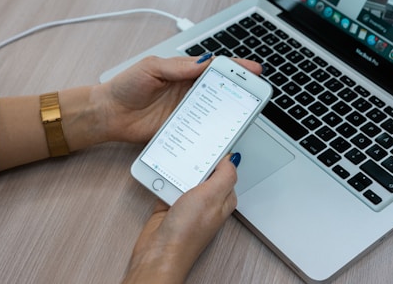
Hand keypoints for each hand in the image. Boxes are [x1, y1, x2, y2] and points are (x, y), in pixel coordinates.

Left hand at [98, 56, 261, 142]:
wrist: (110, 114)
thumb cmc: (125, 86)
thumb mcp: (151, 68)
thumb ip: (177, 67)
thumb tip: (203, 62)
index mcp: (183, 71)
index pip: (214, 67)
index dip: (235, 68)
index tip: (253, 69)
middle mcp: (187, 90)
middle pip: (220, 88)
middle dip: (240, 89)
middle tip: (255, 92)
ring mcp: (186, 110)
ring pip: (214, 109)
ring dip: (229, 110)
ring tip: (244, 111)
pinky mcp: (181, 127)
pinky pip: (201, 127)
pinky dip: (212, 128)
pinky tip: (222, 129)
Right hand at [121, 153, 239, 283]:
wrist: (160, 253)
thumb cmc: (187, 232)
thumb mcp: (211, 197)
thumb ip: (224, 176)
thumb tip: (232, 159)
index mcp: (222, 199)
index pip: (226, 170)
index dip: (220, 155)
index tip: (213, 138)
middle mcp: (207, 201)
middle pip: (204, 171)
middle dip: (197, 159)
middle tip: (191, 145)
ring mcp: (188, 204)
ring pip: (185, 176)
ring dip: (179, 168)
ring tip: (174, 157)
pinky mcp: (171, 205)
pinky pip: (169, 184)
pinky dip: (164, 178)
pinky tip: (161, 173)